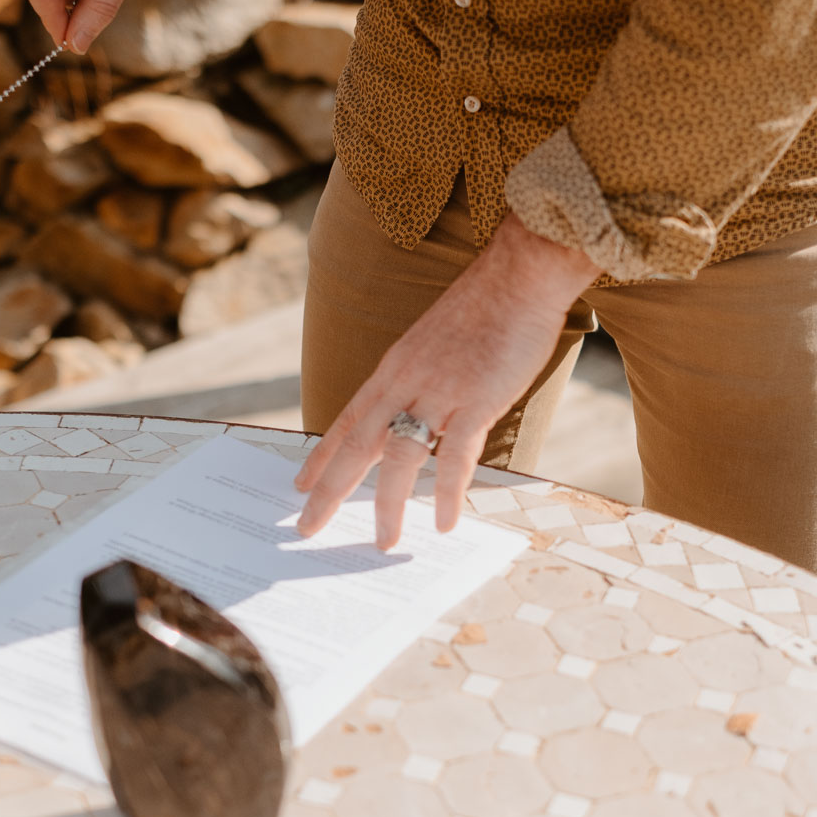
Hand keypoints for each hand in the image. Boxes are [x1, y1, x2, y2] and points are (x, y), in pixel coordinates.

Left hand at [294, 213, 598, 548]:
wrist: (518, 275)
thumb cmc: (484, 307)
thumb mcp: (434, 342)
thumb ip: (420, 378)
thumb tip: (417, 411)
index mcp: (393, 368)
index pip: (346, 419)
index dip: (320, 455)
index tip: (299, 484)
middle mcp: (406, 382)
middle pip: (357, 444)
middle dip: (330, 490)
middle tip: (308, 526)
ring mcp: (439, 392)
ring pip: (399, 458)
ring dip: (389, 505)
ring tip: (384, 541)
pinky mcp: (476, 400)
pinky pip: (456, 456)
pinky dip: (449, 493)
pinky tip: (445, 522)